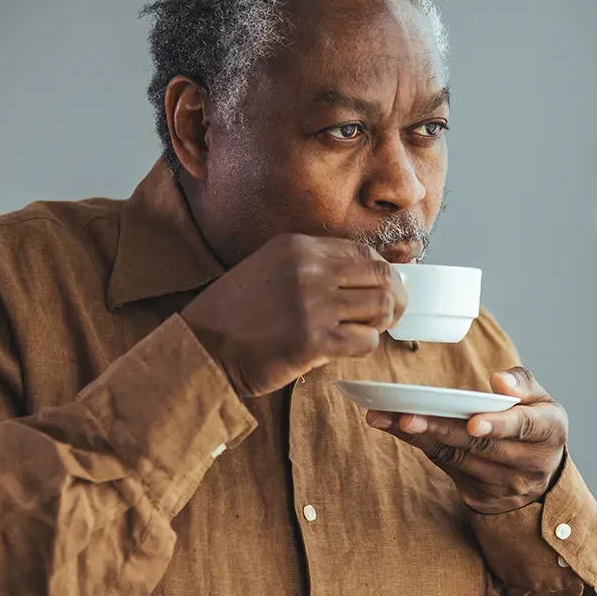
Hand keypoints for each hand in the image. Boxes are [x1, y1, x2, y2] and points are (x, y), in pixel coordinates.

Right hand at [181, 233, 406, 396]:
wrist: (201, 349)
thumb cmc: (234, 315)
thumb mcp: (270, 268)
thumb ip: (312, 267)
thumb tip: (364, 278)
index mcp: (298, 247)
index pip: (363, 252)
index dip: (382, 272)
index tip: (385, 288)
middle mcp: (308, 269)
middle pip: (381, 276)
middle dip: (395, 297)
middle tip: (392, 315)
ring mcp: (312, 304)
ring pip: (380, 308)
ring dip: (380, 324)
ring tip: (367, 332)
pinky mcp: (313, 340)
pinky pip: (365, 341)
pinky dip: (364, 347)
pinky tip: (346, 349)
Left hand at [366, 367, 567, 513]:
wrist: (539, 476)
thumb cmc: (535, 424)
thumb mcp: (541, 400)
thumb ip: (523, 383)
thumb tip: (500, 382)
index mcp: (549, 431)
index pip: (524, 427)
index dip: (499, 423)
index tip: (473, 421)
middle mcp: (528, 462)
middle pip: (480, 444)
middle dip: (441, 429)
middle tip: (408, 416)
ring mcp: (502, 482)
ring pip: (457, 456)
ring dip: (421, 436)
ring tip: (388, 417)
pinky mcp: (477, 492)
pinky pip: (445, 464)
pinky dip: (418, 443)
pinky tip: (392, 426)